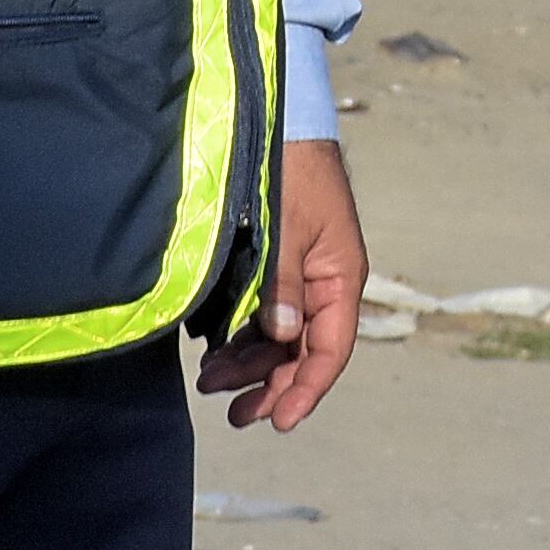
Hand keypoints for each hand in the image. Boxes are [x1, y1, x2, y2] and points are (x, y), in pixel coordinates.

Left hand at [196, 138, 362, 430]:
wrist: (281, 129)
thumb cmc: (291, 173)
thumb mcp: (288, 227)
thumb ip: (283, 283)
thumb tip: (281, 334)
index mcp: (339, 278)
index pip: (330, 349)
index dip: (306, 388)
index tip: (279, 420)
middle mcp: (323, 286)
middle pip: (302, 353)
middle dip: (270, 386)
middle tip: (234, 415)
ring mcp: (299, 280)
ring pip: (279, 340)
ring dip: (250, 366)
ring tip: (210, 382)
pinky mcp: (276, 271)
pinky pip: (263, 319)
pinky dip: (242, 341)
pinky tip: (215, 353)